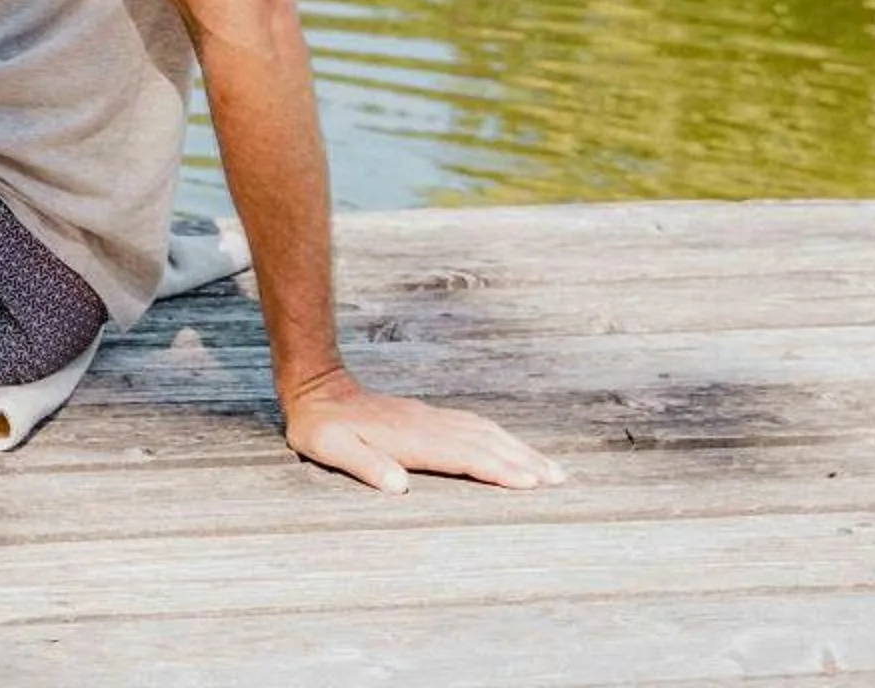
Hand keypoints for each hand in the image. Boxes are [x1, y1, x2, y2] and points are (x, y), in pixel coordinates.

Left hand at [282, 368, 565, 492]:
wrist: (315, 388)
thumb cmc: (320, 426)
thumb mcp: (329, 447)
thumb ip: (363, 464)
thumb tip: (397, 485)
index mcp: (410, 438)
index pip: (464, 455)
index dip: (497, 469)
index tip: (530, 483)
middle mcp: (427, 426)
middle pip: (485, 442)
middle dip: (523, 460)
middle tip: (560, 479)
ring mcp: (429, 418)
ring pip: (484, 432)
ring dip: (518, 448)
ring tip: (549, 467)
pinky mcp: (427, 417)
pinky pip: (473, 425)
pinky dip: (499, 436)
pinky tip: (510, 445)